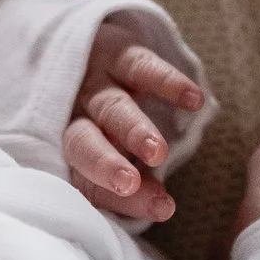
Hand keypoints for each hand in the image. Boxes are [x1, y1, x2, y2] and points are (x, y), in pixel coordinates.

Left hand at [62, 12, 206, 227]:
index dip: (116, 197)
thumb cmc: (102, 120)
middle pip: (82, 143)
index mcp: (66, 152)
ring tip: (157, 151)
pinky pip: (138, 66)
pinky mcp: (114, 52)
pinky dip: (166, 82)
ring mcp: (91, 82)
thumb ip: (130, 182)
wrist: (78, 51)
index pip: (85, 182)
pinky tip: (194, 100)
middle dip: (104, 164)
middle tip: (130, 182)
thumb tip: (161, 206)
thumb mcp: (109, 152)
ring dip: (132, 128)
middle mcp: (72, 117)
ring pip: (109, 106)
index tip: (157, 208)